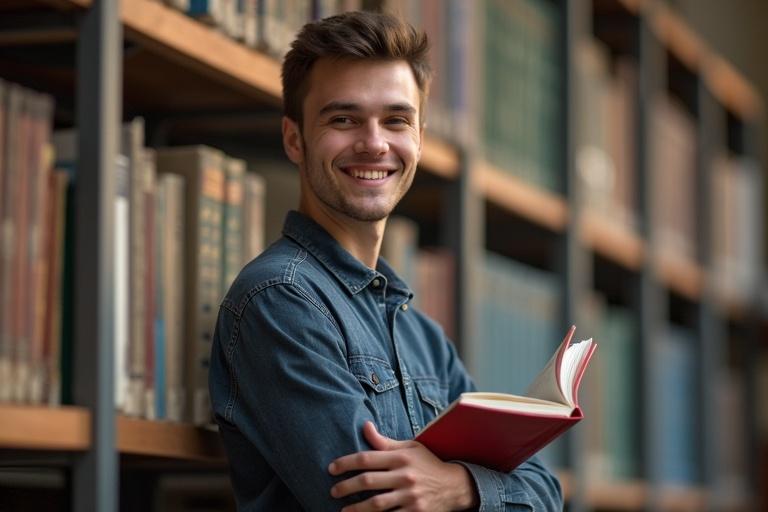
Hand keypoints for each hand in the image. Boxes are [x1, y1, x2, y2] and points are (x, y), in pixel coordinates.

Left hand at [328, 421, 478, 510]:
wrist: (455, 486)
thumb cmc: (428, 464)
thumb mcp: (409, 448)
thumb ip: (384, 442)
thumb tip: (365, 426)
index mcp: (401, 457)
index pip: (366, 458)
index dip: (346, 463)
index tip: (331, 468)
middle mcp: (405, 475)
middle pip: (367, 481)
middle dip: (346, 486)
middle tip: (333, 491)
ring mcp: (410, 496)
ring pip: (376, 504)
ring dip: (356, 508)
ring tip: (343, 510)